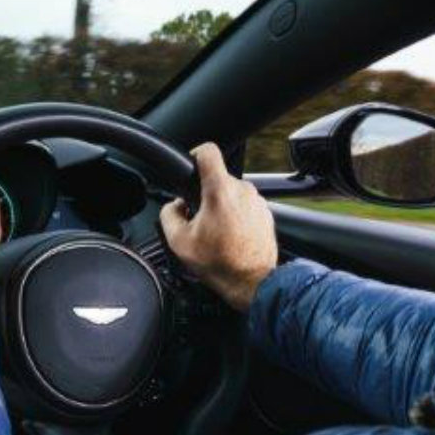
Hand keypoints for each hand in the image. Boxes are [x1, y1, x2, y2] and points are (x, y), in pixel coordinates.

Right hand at [161, 144, 278, 311]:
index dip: (195, 154)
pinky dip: (236, 217)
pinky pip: (245, 207)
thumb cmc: (221, 264)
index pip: (208, 151)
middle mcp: (242, 190)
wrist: (253, 282)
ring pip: (232, 193)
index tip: (191, 167)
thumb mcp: (178, 241)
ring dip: (222, 207)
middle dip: (206, 195)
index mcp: (220, 191)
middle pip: (218, 179)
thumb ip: (168, 214)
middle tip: (200, 220)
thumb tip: (174, 205)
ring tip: (216, 233)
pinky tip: (231, 237)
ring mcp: (257, 202)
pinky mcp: (266, 213)